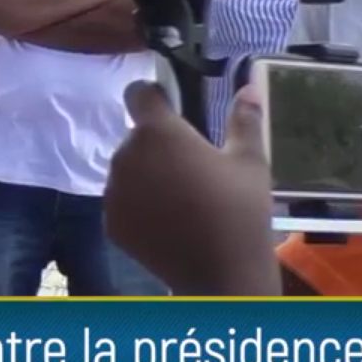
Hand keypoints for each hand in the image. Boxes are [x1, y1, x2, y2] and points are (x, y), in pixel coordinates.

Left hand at [105, 82, 280, 295]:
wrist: (221, 275)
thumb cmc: (240, 211)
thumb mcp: (250, 162)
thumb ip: (245, 119)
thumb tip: (248, 87)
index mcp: (158, 133)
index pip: (139, 93)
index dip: (153, 95)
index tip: (172, 107)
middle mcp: (126, 156)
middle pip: (137, 137)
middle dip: (158, 144)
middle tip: (192, 167)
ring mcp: (114, 190)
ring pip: (129, 169)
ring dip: (148, 174)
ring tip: (182, 198)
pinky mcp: (110, 221)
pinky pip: (123, 200)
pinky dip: (140, 205)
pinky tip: (168, 221)